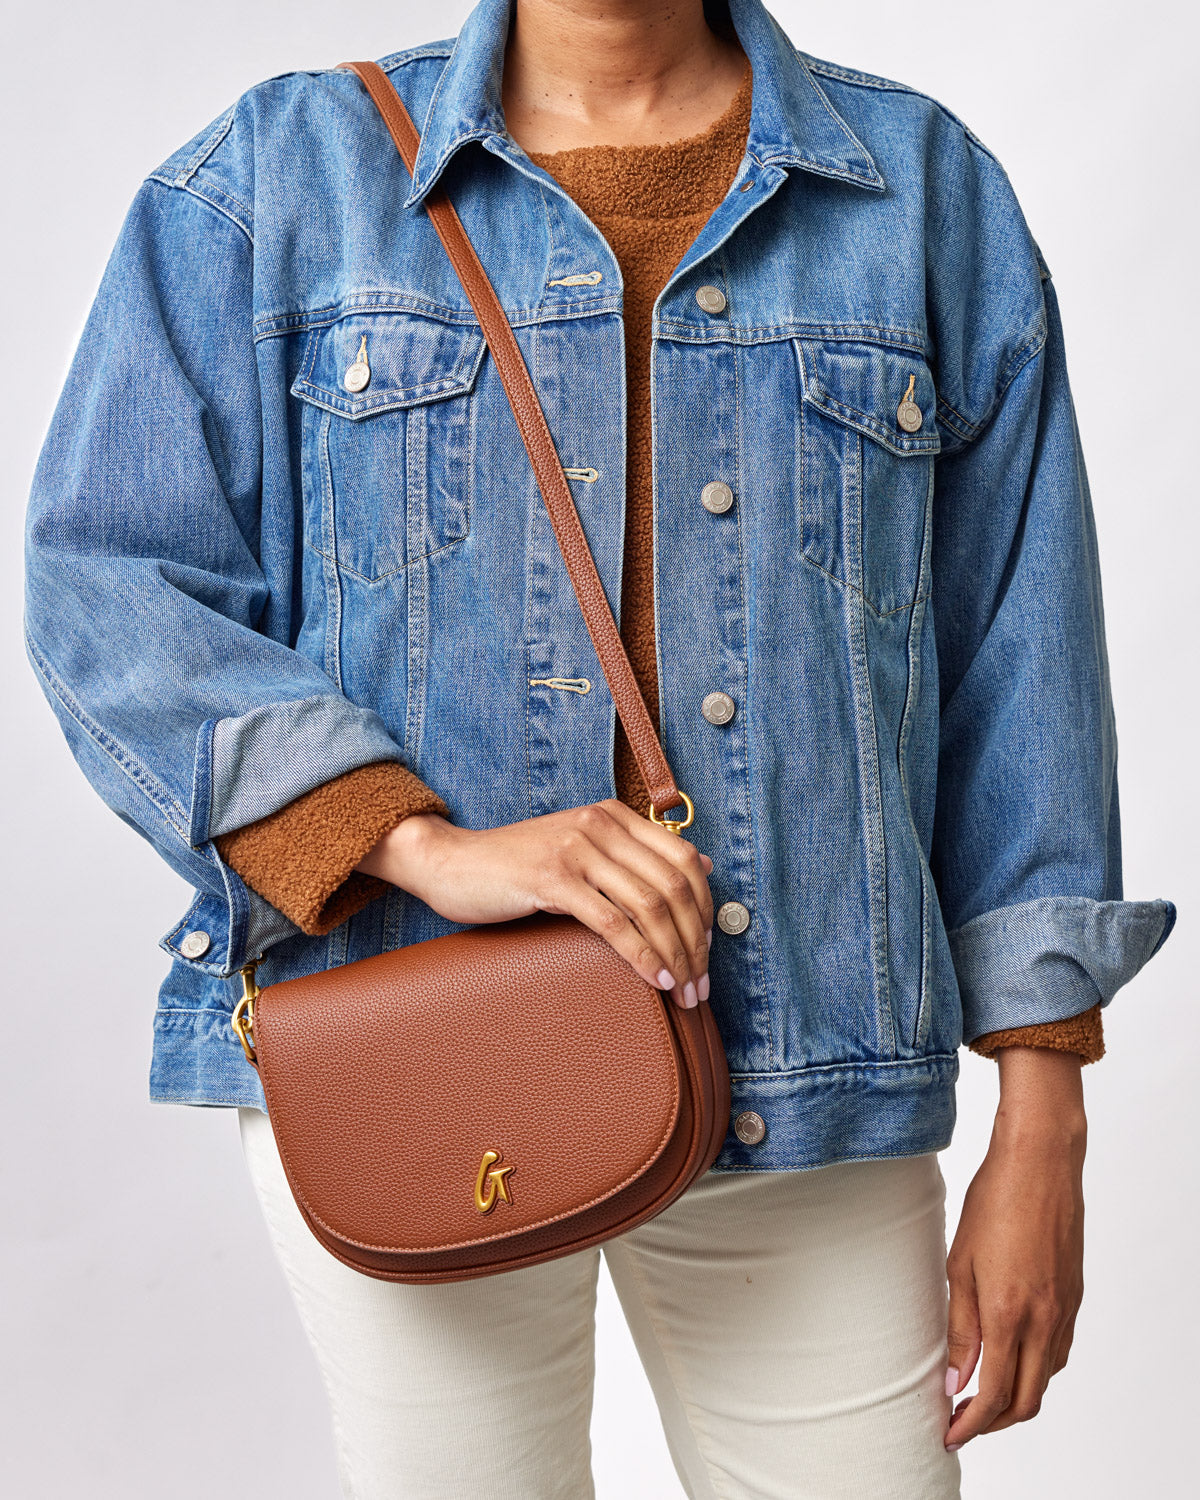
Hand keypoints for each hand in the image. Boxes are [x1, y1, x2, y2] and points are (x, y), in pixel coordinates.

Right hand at [356, 802, 713, 1009]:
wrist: (452, 863)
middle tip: (700, 984)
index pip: (684, 860)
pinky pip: (614, 922)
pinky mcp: (553, 878)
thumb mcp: (582, 850)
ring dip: (675, 955)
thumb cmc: (517, 867)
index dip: (705, 910)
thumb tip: (703, 862)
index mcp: (613, 815)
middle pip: (674, 886)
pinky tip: (653, 979)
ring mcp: (577, 848)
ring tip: (683, 991)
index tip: (707, 953)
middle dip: (696, 942)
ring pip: (650, 905)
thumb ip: (637, 854)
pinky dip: (641, 954)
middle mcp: (601, 824)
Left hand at [944, 1047, 1086, 1450]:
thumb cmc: (994, 1201)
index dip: (970, 1423)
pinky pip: (1059, 1351)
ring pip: (1045, 1379)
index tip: (949, 1432)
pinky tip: (1012, 1355)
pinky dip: (1036, 1368)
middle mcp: (1044, 1320)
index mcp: (1009, 1313)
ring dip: (1016, 1396)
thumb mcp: (960, 1263)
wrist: (1040, 1163)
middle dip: (994, 1422)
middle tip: (962, 1420)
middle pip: (1025, 1401)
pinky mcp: (1074, 1297)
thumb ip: (961, 1326)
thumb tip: (956, 1378)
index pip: (993, 1394)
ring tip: (982, 1391)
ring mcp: (1065, 1310)